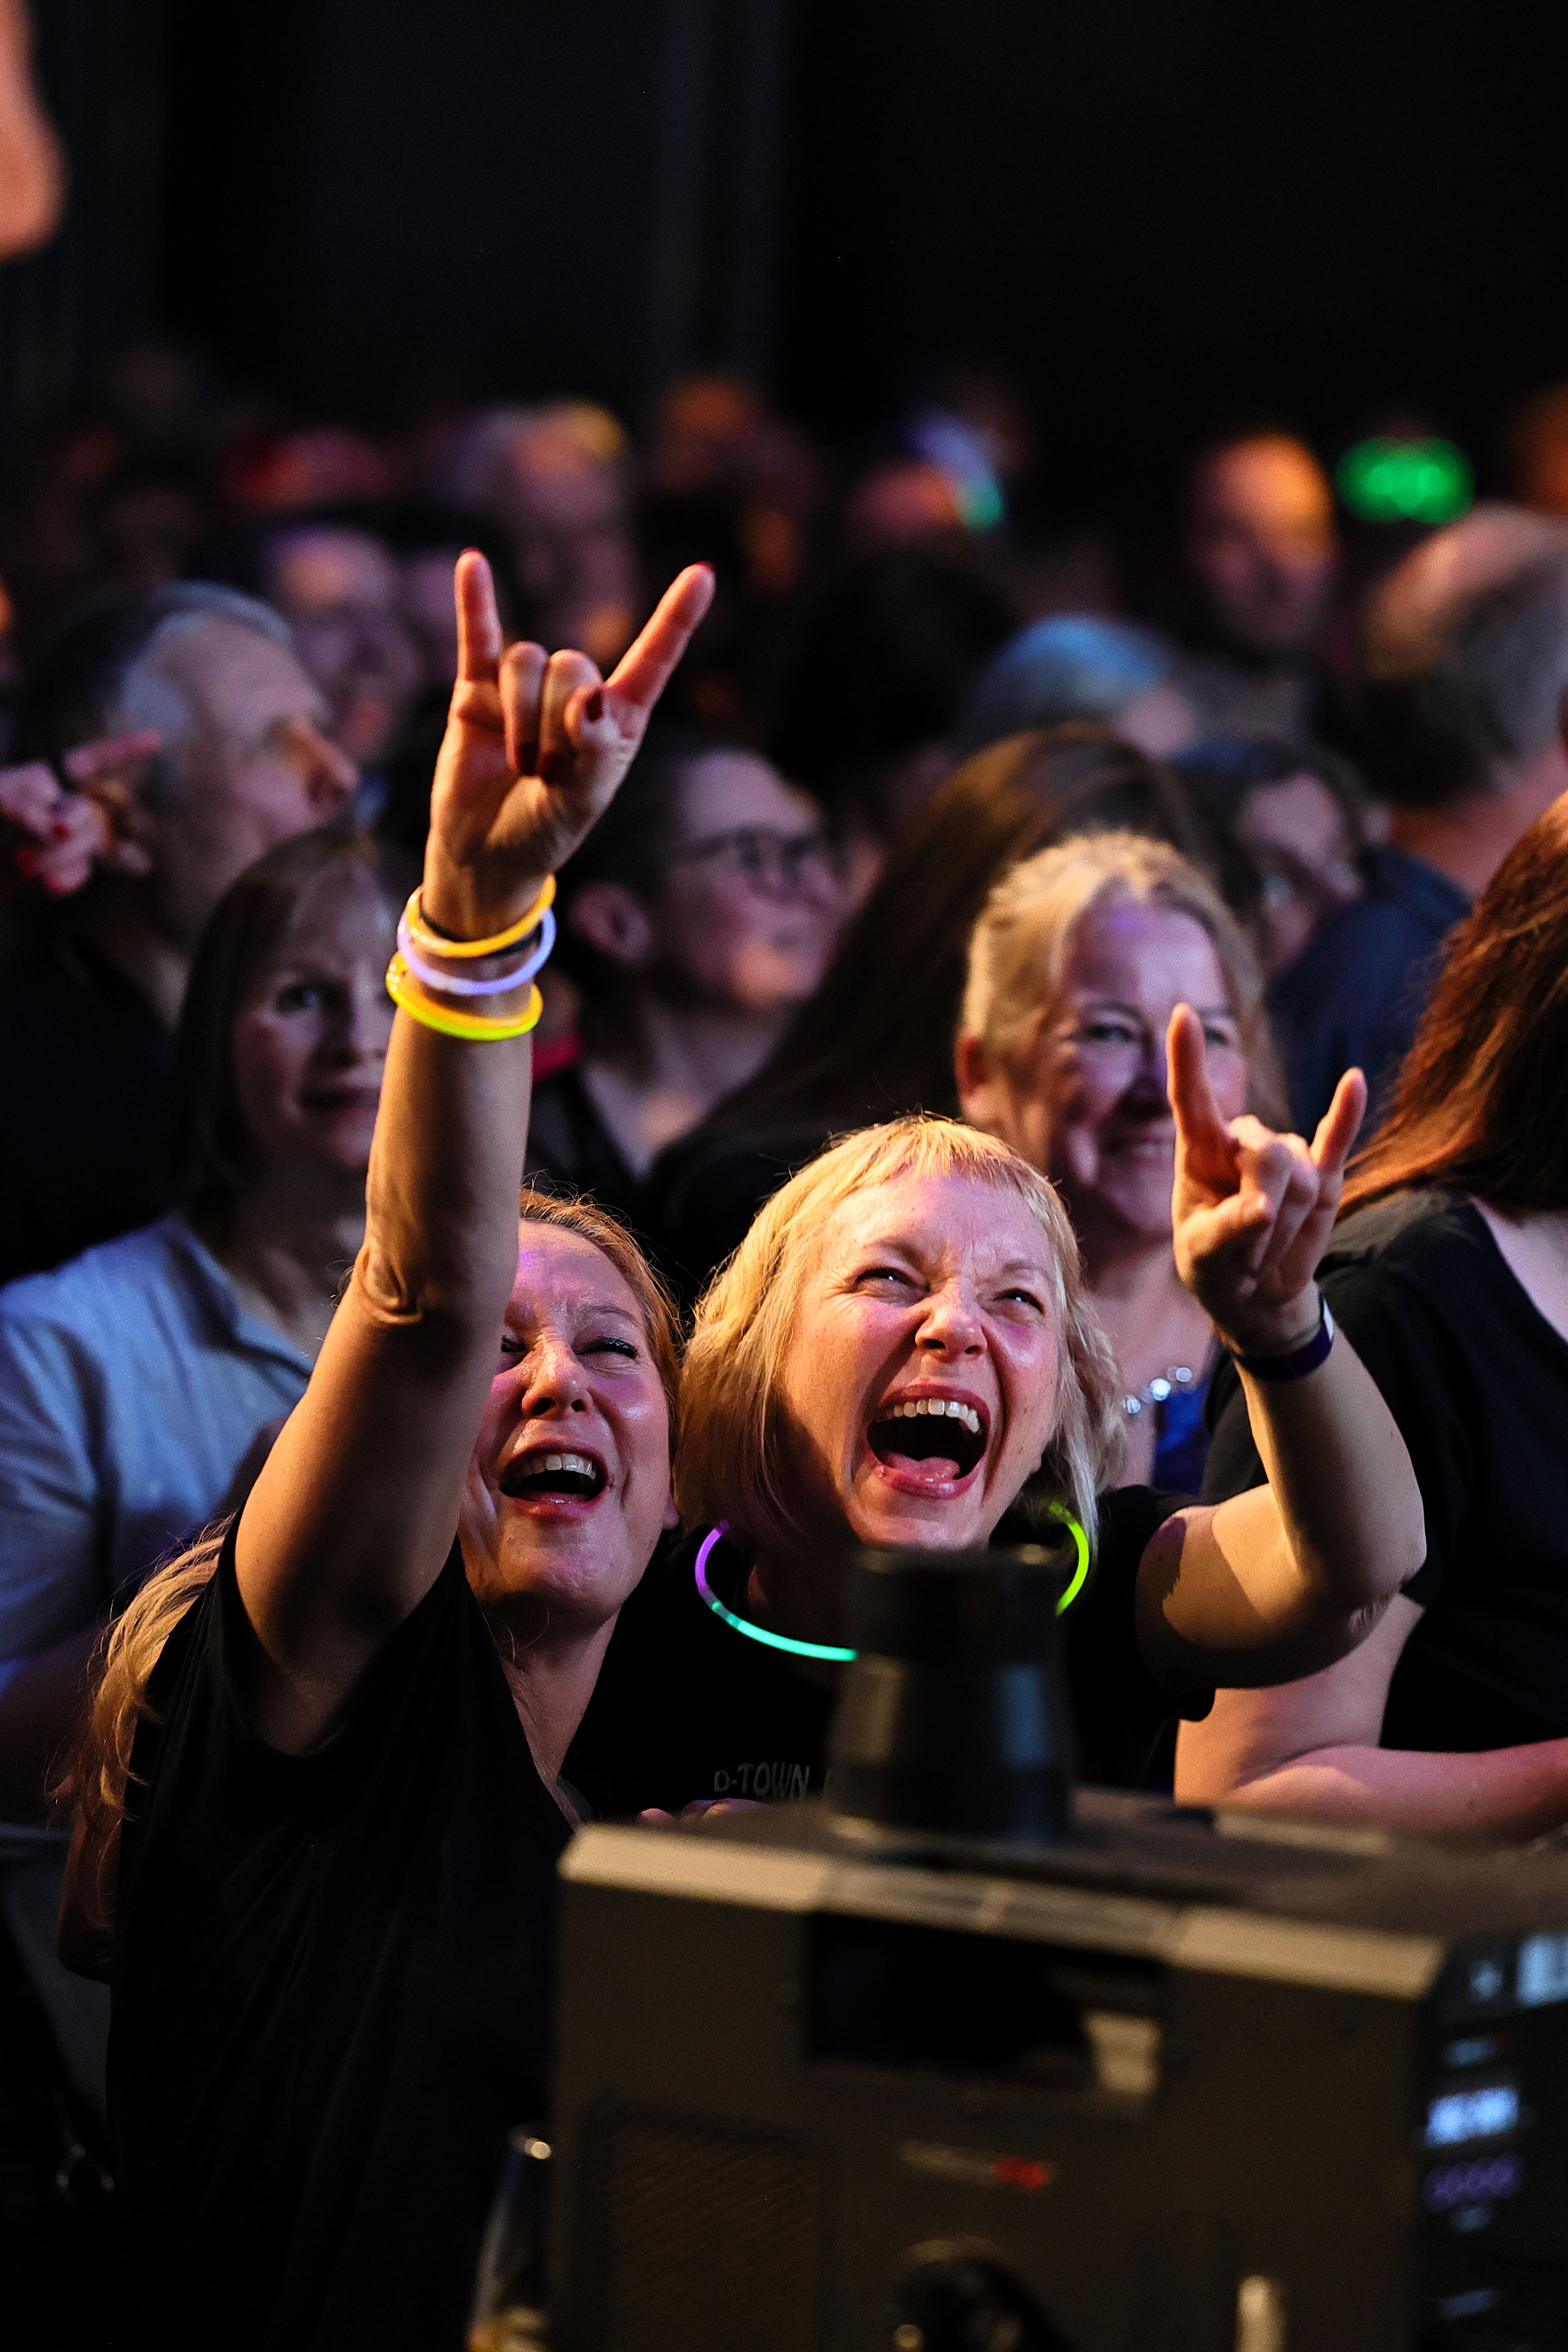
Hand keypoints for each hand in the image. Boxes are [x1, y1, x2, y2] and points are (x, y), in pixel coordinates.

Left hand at [0, 730, 160, 895]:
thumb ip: (31, 812)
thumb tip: (63, 831)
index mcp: (56, 774)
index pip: (96, 759)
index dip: (126, 749)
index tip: (154, 738)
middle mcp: (72, 803)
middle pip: (90, 815)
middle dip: (68, 830)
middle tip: (36, 840)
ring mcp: (76, 837)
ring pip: (90, 846)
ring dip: (59, 857)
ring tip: (22, 862)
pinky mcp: (71, 867)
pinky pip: (80, 873)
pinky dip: (63, 879)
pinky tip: (48, 886)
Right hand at [422, 551, 713, 940]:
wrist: (487, 854)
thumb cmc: (546, 831)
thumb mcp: (582, 803)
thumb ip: (593, 752)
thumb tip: (588, 700)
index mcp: (616, 718)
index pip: (651, 660)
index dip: (676, 619)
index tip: (703, 576)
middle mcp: (573, 693)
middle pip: (572, 663)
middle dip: (556, 723)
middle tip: (545, 775)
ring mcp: (524, 688)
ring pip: (526, 660)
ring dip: (522, 715)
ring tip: (520, 765)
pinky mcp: (477, 690)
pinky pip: (477, 637)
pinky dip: (475, 602)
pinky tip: (472, 563)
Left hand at [1167, 1003, 1365, 1353]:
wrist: (1255, 1294)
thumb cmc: (1216, 1267)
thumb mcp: (1205, 1256)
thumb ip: (1229, 1230)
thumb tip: (1263, 1207)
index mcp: (1199, 1153)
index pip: (1191, 1098)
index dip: (1188, 1058)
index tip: (1182, 1015)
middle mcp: (1241, 1143)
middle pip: (1266, 1153)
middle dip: (1263, 1208)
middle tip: (1247, 1251)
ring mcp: (1284, 1156)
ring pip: (1299, 1172)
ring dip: (1287, 1222)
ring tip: (1266, 1245)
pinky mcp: (1321, 1173)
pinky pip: (1337, 1137)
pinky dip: (1347, 1113)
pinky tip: (1354, 1080)